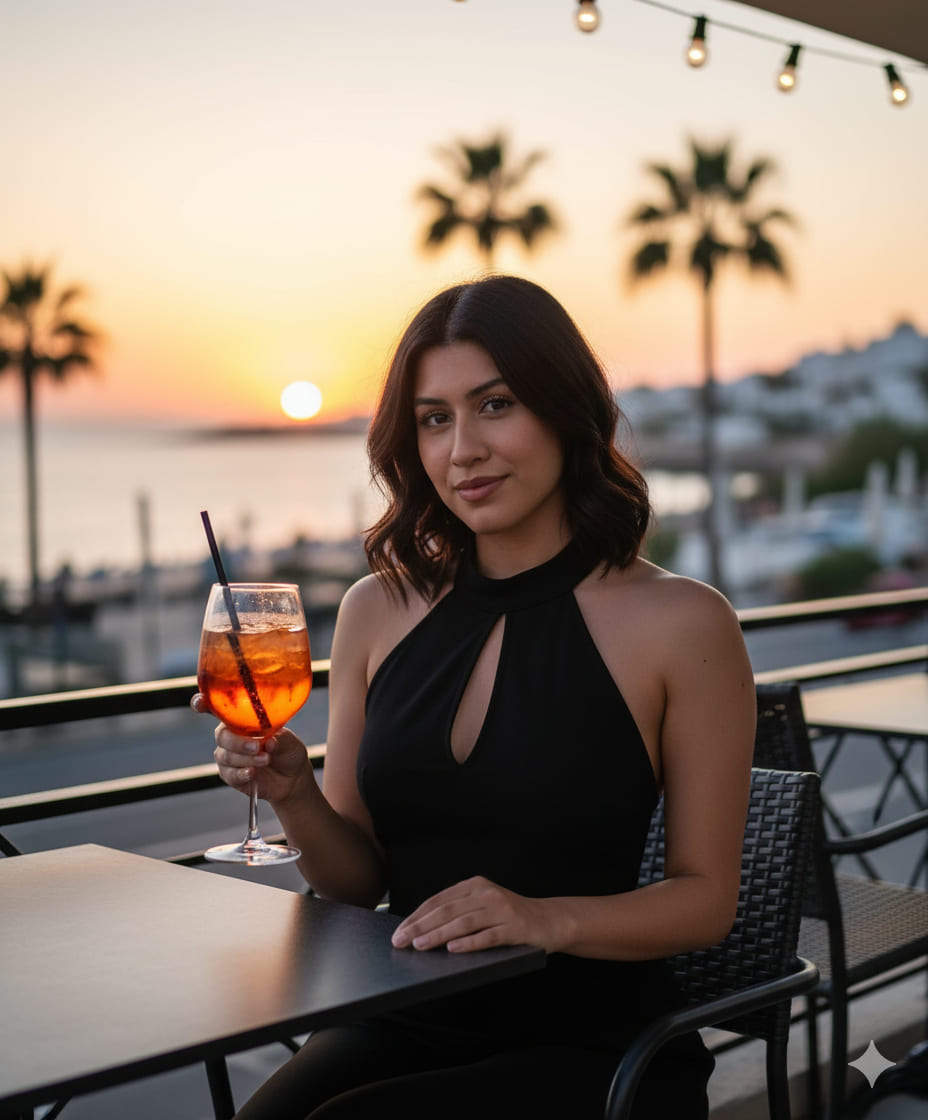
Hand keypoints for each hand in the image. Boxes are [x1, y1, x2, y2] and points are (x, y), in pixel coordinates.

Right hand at [190, 693, 312, 805]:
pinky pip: (229, 774)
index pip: (217, 709)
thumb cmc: (287, 750)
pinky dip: (241, 773)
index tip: (199, 703)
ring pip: (226, 756)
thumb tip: (268, 741)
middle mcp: (230, 736)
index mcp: (240, 720)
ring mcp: (229, 756)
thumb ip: (278, 737)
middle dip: (238, 742)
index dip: (203, 704)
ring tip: (266, 759)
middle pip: (222, 735)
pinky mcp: (231, 775)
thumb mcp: (288, 740)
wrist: (293, 777)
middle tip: (257, 747)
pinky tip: (252, 772)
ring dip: (246, 758)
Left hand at [391, 876, 557, 953]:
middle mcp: (487, 894)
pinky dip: (469, 943)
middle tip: (400, 941)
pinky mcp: (515, 928)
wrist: (551, 920)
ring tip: (420, 946)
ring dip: (438, 935)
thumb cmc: (510, 917)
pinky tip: (453, 949)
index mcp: (475, 885)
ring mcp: (502, 910)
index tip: (398, 931)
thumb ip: (460, 911)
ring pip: (464, 923)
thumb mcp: (484, 905)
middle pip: (447, 910)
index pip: (439, 900)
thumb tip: (422, 931)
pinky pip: (488, 936)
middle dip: (420, 926)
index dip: (416, 916)